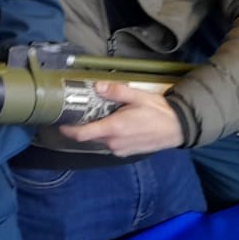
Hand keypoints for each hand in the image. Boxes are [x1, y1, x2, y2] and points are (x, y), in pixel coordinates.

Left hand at [57, 82, 185, 155]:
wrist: (179, 127)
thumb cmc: (158, 111)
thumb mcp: (137, 96)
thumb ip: (116, 91)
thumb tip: (97, 86)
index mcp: (114, 129)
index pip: (82, 134)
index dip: (68, 129)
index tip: (60, 122)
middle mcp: (114, 143)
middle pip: (89, 137)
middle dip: (81, 127)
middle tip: (78, 112)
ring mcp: (120, 150)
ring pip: (99, 140)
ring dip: (95, 131)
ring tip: (94, 116)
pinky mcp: (127, 152)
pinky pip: (110, 144)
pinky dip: (106, 135)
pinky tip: (111, 124)